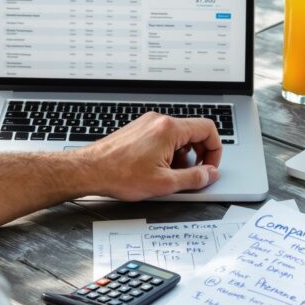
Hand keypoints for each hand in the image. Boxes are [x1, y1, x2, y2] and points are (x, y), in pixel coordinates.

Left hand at [82, 112, 221, 199]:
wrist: (90, 170)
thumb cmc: (119, 174)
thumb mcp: (164, 183)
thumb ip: (194, 178)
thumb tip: (209, 174)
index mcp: (169, 129)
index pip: (208, 129)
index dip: (215, 150)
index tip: (210, 166)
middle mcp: (159, 121)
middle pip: (193, 132)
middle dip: (198, 155)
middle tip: (192, 173)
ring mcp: (147, 123)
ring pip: (178, 136)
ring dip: (181, 155)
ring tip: (169, 174)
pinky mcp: (138, 130)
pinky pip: (163, 137)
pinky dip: (167, 152)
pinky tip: (156, 168)